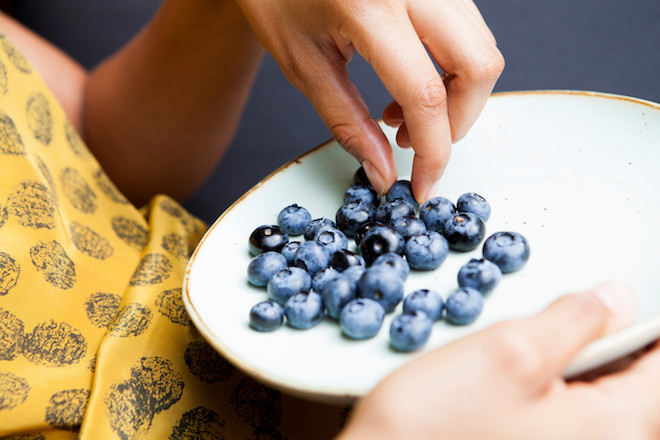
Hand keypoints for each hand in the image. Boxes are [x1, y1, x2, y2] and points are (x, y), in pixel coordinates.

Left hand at [235, 0, 502, 201]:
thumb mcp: (304, 67)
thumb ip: (349, 124)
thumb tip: (384, 172)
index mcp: (370, 7)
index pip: (424, 94)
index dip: (433, 153)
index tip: (423, 185)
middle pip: (478, 66)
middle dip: (457, 122)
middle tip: (414, 143)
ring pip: (481, 45)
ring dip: (456, 95)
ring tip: (402, 112)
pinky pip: (468, 28)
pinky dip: (452, 68)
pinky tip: (411, 80)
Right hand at [337, 282, 659, 439]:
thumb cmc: (430, 430)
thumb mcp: (506, 351)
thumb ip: (572, 321)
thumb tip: (614, 301)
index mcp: (610, 429)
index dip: (647, 324)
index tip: (632, 301)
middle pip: (634, 384)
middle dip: (607, 343)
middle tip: (569, 321)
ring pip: (598, 399)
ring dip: (577, 364)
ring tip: (532, 351)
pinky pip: (569, 418)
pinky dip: (555, 387)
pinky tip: (519, 380)